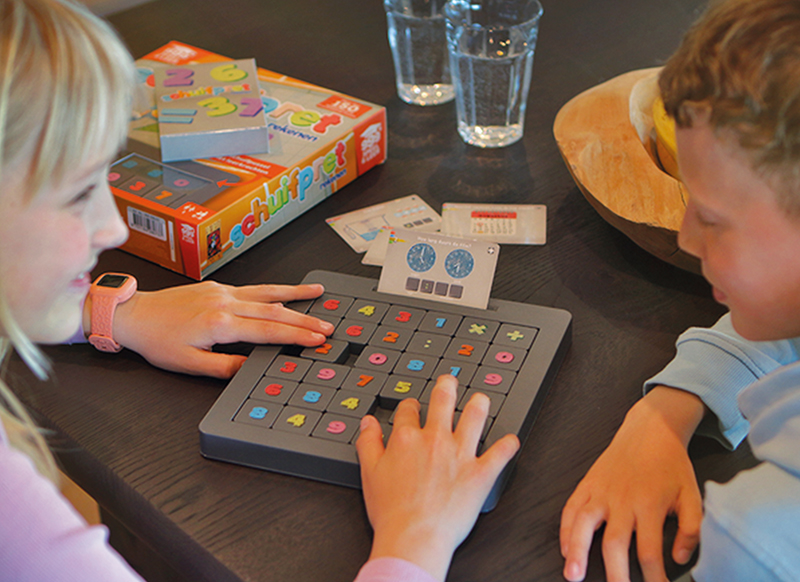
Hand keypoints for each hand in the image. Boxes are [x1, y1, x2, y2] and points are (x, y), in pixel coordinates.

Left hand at [103, 281, 331, 377]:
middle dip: (304, 318)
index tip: (316, 340)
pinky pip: (253, 288)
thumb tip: (251, 368)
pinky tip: (285, 291)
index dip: (295, 336)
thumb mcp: (188, 364)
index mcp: (219, 324)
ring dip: (294, 293)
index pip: (267, 331)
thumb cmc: (157, 340)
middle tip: (328, 325)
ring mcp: (222, 292)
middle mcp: (225, 302)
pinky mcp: (217, 287)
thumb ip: (223, 367)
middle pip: (274, 310)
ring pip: (266, 292)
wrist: (134, 314)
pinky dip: (274, 289)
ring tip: (318, 292)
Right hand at [356, 375, 519, 581]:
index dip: (410, 406)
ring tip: (481, 400)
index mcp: (407, 439)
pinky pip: (500, 454)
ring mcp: (460, 454)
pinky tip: (511, 441)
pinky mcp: (480, 473)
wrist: (414, 537)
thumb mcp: (369, 473)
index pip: (409, 410)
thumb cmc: (392, 512)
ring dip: (479, 406)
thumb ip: (368, 443)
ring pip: (475, 418)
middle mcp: (435, 440)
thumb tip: (368, 423)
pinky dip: (508, 446)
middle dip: (447, 387)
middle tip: (450, 381)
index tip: (413, 407)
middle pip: (443, 402)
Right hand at [560, 387, 705, 581]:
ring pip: (584, 525)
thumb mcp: (693, 496)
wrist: (650, 429)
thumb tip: (678, 558)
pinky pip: (571, 508)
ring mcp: (601, 492)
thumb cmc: (671, 465)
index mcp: (650, 505)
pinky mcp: (588, 484)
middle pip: (614, 545)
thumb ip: (690, 530)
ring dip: (577, 551)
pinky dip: (565, 529)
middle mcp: (622, 500)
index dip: (654, 578)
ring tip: (572, 576)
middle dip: (614, 575)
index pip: (649, 552)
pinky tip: (565, 549)